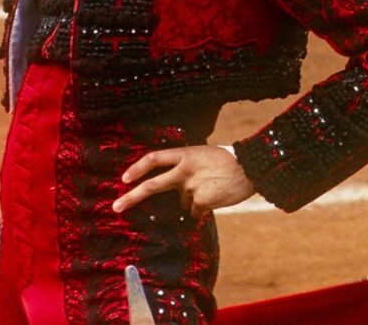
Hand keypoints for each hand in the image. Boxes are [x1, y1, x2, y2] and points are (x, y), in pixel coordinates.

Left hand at [112, 146, 256, 218]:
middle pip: (153, 185)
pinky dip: (202, 210)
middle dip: (131, 197)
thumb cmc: (227, 161)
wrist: (251, 168)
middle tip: (116, 206)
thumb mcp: (202, 154)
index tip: (124, 179)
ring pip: (182, 201)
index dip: (137, 168)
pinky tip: (216, 199)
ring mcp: (192, 187)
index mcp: (184, 154)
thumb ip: (184, 164)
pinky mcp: (201, 202)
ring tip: (213, 188)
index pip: (154, 159)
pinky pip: (194, 212)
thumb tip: (173, 186)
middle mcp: (184, 170)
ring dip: (194, 200)